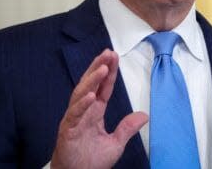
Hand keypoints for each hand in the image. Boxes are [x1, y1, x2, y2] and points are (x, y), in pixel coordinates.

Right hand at [51, 49, 147, 168]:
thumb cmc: (91, 161)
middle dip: (99, 68)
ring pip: (81, 94)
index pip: (103, 88)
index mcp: (95, 112)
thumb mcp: (116, 143)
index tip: (114, 57)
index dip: (109, 73)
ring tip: (102, 68)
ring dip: (91, 81)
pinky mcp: (67, 130)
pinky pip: (74, 114)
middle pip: (90, 84)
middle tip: (108, 53)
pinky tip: (90, 95)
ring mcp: (74, 119)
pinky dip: (82, 104)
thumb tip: (144, 115)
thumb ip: (127, 128)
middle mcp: (83, 112)